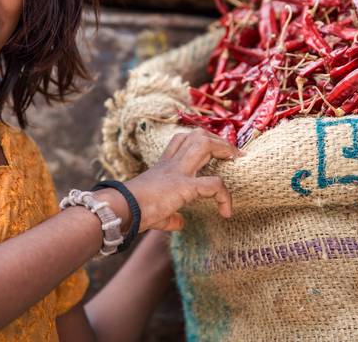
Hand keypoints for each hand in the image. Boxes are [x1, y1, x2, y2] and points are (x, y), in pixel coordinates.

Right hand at [123, 128, 241, 231]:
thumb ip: (170, 216)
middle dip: (218, 139)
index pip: (181, 140)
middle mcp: (172, 164)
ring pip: (204, 144)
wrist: (121, 211)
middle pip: (196, 135)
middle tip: (234, 153)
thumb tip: (180, 222)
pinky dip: (225, 196)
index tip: (216, 151)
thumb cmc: (132, 212)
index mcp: (164, 167)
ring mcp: (178, 172)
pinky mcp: (183, 186)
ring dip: (224, 149)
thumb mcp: (156, 212)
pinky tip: (226, 212)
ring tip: (237, 161)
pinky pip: (213, 185)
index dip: (201, 140)